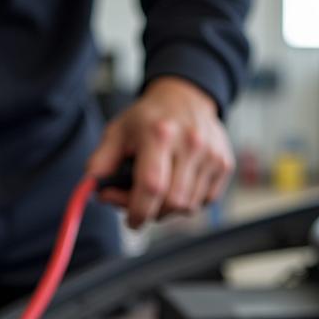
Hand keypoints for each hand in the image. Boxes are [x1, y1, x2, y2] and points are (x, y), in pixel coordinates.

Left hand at [86, 76, 234, 227]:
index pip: (151, 186)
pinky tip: (179, 183)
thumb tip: (94, 190)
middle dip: (153, 212)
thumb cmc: (149, 118)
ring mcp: (211, 154)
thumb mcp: (117, 132)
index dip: (138, 211)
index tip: (131, 221)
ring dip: (169, 208)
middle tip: (141, 204)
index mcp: (159, 133)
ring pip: (189, 206)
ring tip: (160, 190)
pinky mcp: (224, 163)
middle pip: (172, 202)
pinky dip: (189, 201)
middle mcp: (190, 143)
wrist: (186, 97)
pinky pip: (205, 201)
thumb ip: (101, 162)